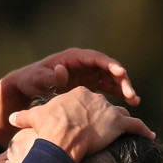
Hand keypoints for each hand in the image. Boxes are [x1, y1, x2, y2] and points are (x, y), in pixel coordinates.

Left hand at [7, 47, 139, 107]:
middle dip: (121, 80)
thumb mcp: (38, 78)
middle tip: (130, 94)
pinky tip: (129, 105)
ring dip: (123, 89)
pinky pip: (108, 88)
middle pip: (109, 69)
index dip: (110, 65)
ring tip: (134, 102)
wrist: (27, 88)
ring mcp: (89, 73)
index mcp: (74, 57)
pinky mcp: (90, 84)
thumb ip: (51, 77)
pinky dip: (118, 95)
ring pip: (111, 79)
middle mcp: (85, 63)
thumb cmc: (32, 80)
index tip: (121, 72)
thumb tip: (62, 70)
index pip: (96, 59)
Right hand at [10, 87, 154, 162]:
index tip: (85, 120)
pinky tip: (150, 135)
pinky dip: (144, 131)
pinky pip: (136, 126)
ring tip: (127, 130)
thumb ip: (24, 118)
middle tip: (105, 128)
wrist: (60, 137)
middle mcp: (95, 98)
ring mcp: (108, 110)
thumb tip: (11, 119)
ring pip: (121, 113)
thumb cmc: (47, 127)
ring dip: (126, 121)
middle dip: (106, 115)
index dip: (85, 110)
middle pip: (104, 106)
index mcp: (77, 94)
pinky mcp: (119, 124)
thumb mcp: (33, 118)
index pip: (85, 99)